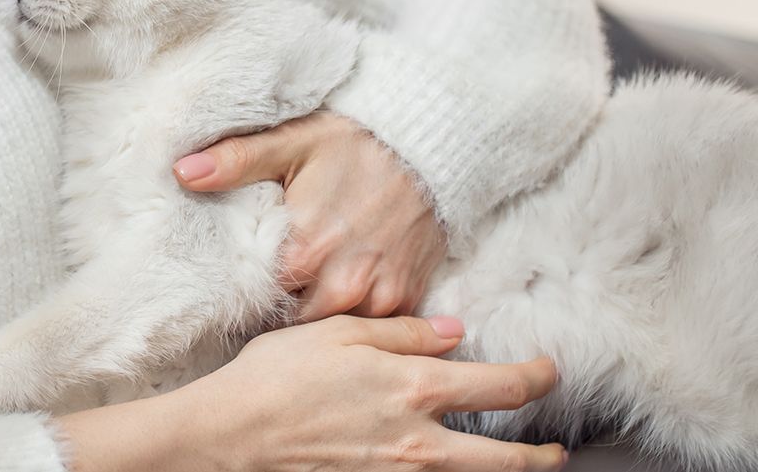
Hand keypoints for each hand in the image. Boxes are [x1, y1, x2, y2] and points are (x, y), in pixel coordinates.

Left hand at [174, 112, 446, 319]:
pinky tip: (342, 296)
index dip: (244, 297)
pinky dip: (354, 317)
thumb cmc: (354, 142)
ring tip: (304, 297)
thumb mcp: (292, 142)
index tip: (235, 292)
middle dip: (279, 314)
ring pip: (330, 330)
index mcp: (304, 250)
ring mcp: (379, 295)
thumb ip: (234, 161)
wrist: (431, 143)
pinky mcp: (407, 298)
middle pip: (293, 323)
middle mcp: (342, 282)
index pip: (255, 300)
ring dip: (315, 318)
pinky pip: (371, 327)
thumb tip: (181, 172)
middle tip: (270, 299)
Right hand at [187, 315, 566, 471]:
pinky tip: (448, 471)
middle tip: (557, 451)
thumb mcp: (340, 332)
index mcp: (414, 388)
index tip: (548, 370)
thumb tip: (453, 333)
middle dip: (541, 456)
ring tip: (519, 468)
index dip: (535, 378)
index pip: (500, 387)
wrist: (233, 436)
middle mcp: (419, 441)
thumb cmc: (278, 376)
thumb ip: (402, 333)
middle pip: (505, 460)